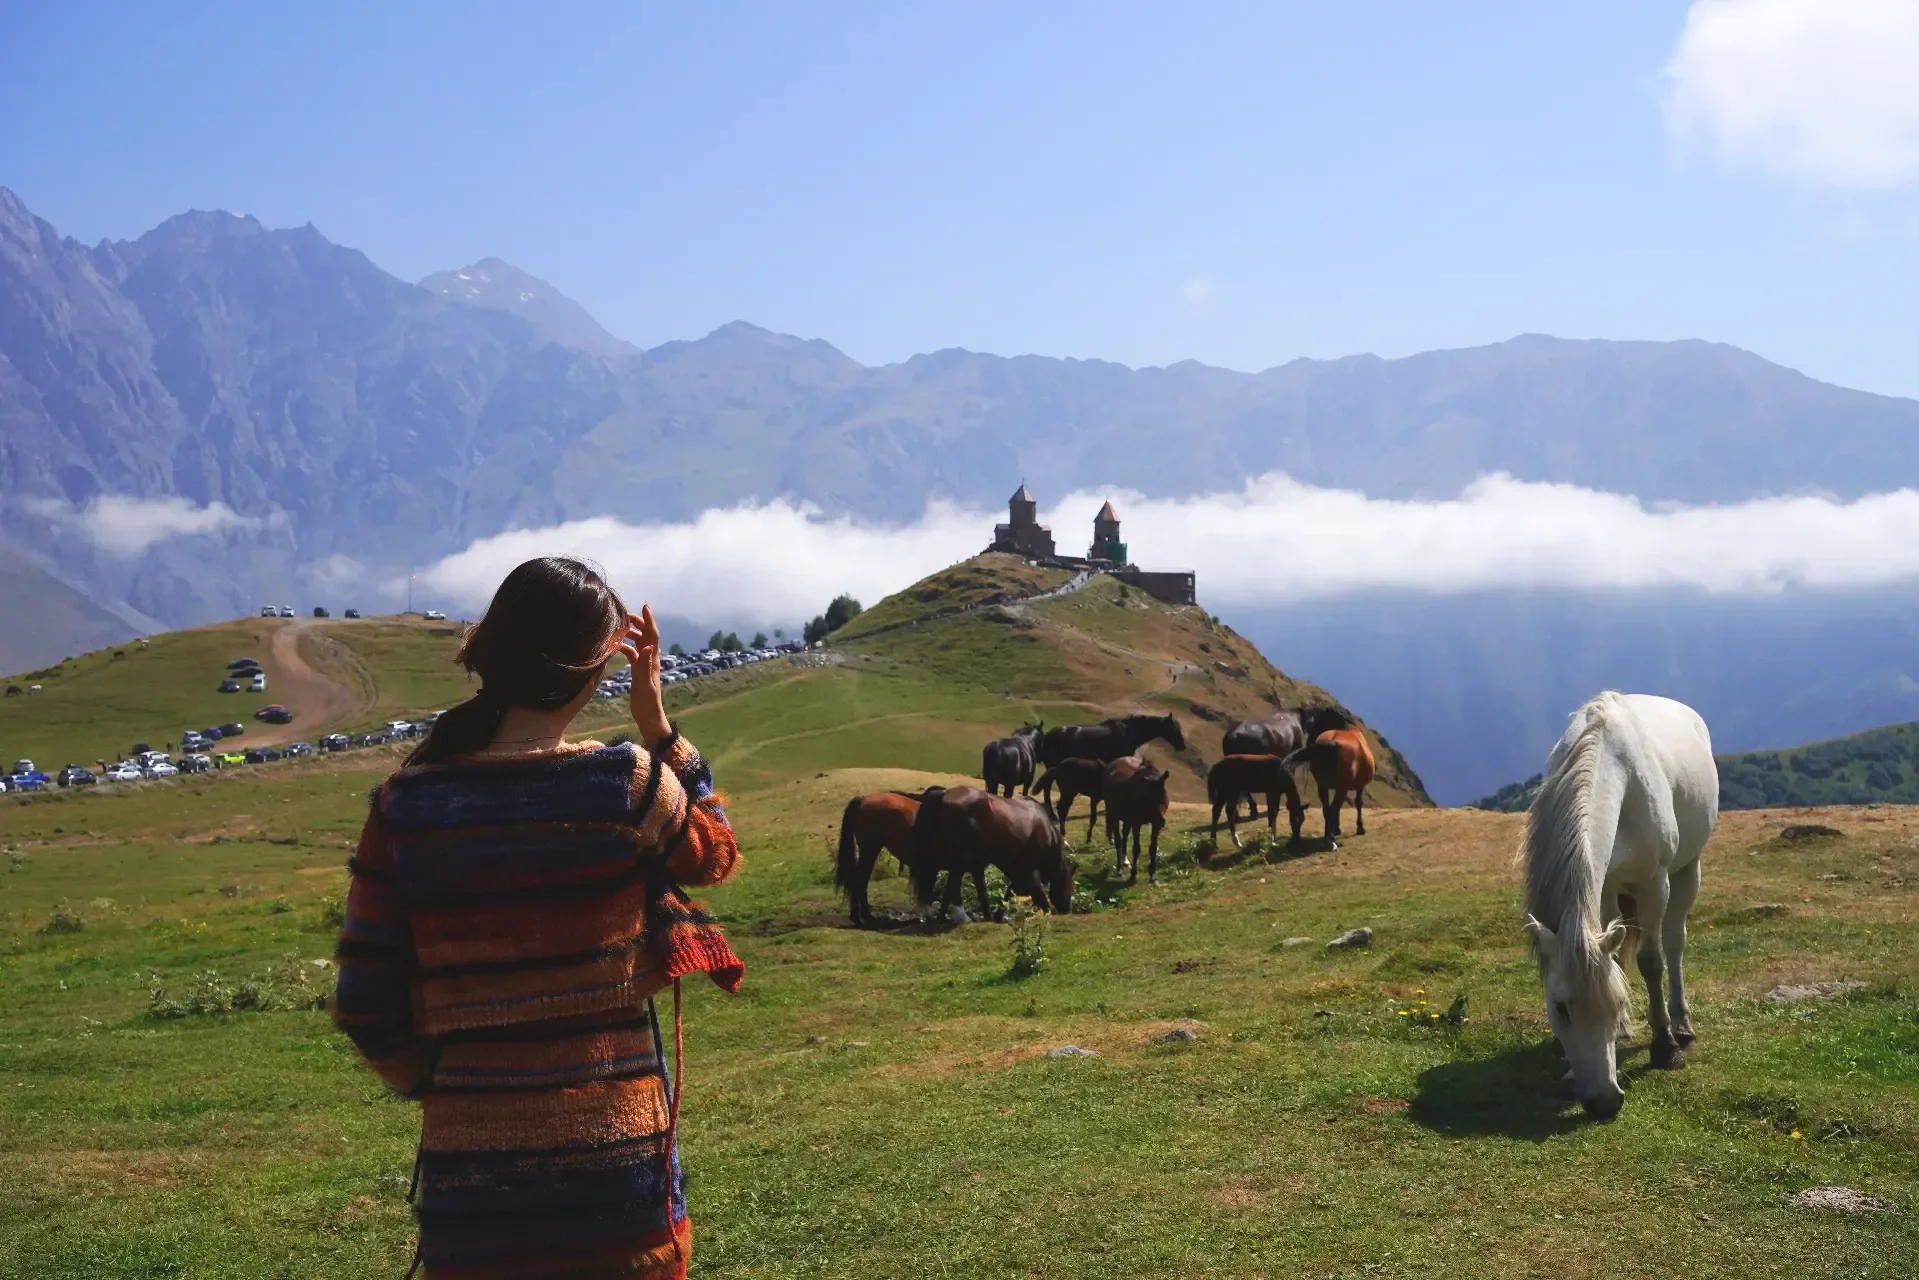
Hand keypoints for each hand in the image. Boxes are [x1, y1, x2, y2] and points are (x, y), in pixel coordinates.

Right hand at [615, 604, 671, 746]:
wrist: (649, 716)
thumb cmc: (647, 702)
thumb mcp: (645, 684)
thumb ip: (646, 665)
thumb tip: (648, 646)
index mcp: (653, 660)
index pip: (653, 635)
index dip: (649, 620)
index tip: (645, 605)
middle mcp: (650, 660)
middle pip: (646, 636)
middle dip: (638, 623)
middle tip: (625, 615)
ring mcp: (644, 665)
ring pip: (639, 643)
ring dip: (631, 634)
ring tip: (619, 627)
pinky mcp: (638, 672)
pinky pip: (632, 655)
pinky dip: (625, 648)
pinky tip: (616, 647)